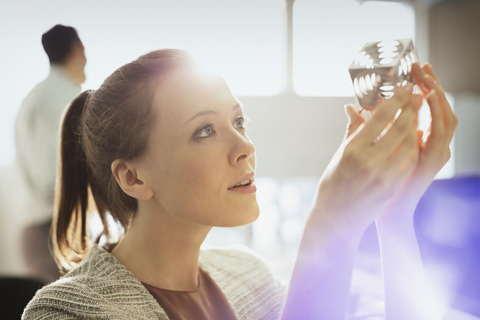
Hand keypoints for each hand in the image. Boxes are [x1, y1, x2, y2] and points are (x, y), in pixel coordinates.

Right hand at [313, 85, 422, 232]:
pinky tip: (413, 138)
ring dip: (415, 127)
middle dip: (411, 109)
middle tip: (418, 95)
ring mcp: (385, 176)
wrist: (336, 219)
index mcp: (353, 151)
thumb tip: (353, 107)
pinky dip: (413, 146)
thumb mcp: (339, 155)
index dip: (396, 100)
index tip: (404, 88)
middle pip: (400, 128)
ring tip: (415, 116)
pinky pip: (410, 161)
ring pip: (410, 144)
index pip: (381, 118)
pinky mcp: (394, 186)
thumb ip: (352, 131)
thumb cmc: (333, 185)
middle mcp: (371, 162)